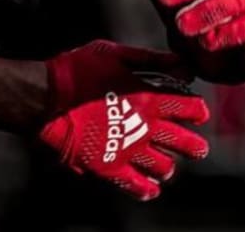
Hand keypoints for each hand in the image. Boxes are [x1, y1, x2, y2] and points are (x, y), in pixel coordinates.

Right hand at [38, 40, 209, 199]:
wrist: (47, 97)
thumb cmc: (78, 70)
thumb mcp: (114, 54)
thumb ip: (150, 60)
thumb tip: (182, 64)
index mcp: (149, 99)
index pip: (190, 109)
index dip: (197, 110)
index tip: (196, 111)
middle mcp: (146, 129)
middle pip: (186, 143)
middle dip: (195, 145)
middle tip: (196, 146)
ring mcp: (129, 151)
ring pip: (164, 167)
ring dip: (168, 165)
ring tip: (165, 163)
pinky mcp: (110, 168)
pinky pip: (137, 186)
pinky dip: (147, 189)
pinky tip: (150, 188)